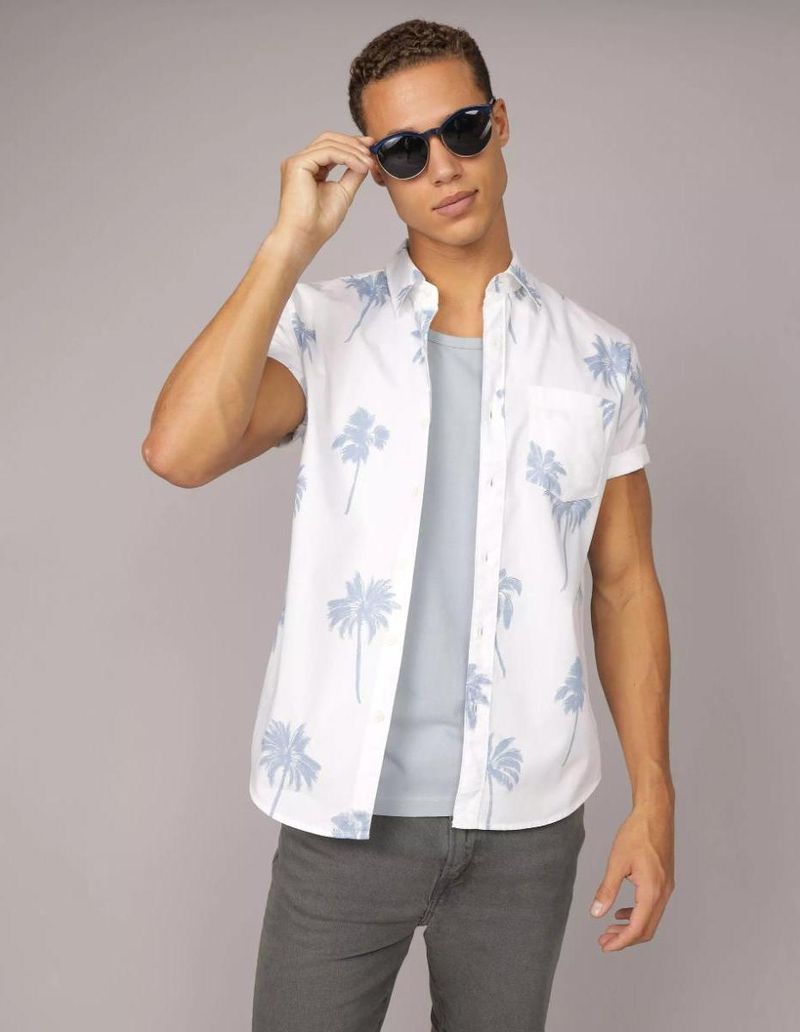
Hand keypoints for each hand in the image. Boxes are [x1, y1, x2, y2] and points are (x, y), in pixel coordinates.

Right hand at [274, 131, 376, 250]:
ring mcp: (297, 161)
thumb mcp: (343, 192)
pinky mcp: (297, 164)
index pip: (331, 147)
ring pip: (329, 143)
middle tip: (371, 151)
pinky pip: (328, 152)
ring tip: (368, 164)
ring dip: (353, 151)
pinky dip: (347, 157)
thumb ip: (352, 174)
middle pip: (329, 139)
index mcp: (309, 168)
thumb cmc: (319, 222)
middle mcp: (301, 162)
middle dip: (353, 143)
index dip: (352, 144)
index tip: (370, 147)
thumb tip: (366, 161)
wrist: (305, 237)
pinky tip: (360, 167)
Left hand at [588, 797, 674, 951]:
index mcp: (652, 891)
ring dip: (631, 927)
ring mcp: (667, 888)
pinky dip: (637, 914)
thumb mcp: (617, 862)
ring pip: (650, 919)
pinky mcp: (665, 881)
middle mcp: (663, 893)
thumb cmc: (637, 833)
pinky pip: (653, 907)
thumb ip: (607, 890)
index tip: (605, 946)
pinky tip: (622, 911)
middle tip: (604, 941)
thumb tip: (596, 913)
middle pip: (646, 929)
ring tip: (610, 929)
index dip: (621, 941)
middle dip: (625, 938)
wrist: (656, 813)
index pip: (637, 928)